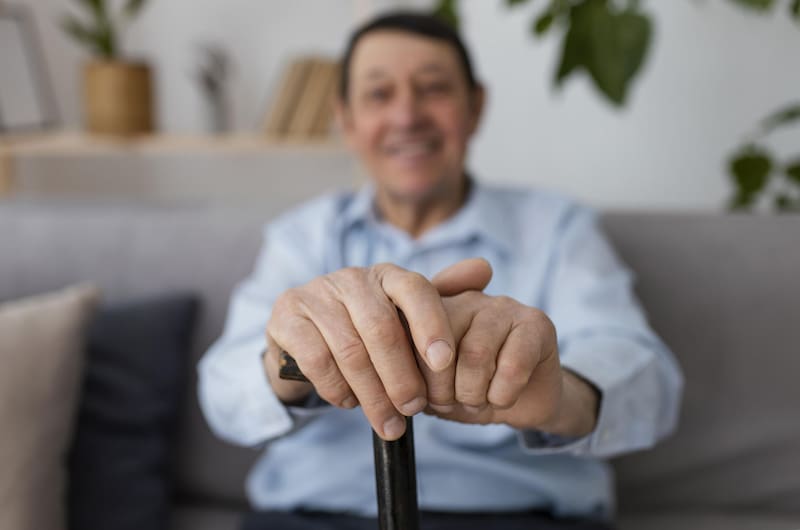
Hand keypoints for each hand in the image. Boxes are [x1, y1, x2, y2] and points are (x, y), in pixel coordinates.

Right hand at [264, 259, 489, 440]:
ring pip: (349, 350)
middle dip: (401, 375)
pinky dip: (338, 389)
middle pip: (381, 327)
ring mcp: (315, 294)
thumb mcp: (404, 321)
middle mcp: (350, 278)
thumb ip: (442, 301)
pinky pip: (316, 360)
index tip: (444, 363)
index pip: (415, 289)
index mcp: (387, 275)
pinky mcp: (285, 317)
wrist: (303, 342)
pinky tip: (350, 404)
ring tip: (389, 422)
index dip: (431, 325)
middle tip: (415, 409)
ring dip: (372, 394)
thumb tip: (484, 268)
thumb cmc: (365, 333)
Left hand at [425, 263, 599, 436]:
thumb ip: (410, 379)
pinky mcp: (536, 323)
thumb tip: (397, 386)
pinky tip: (503, 398)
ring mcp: (503, 306)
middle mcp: (466, 298)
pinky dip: (502, 395)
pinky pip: (513, 365)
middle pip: (440, 346)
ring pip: (476, 355)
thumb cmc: (472, 391)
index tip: (425, 398)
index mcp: (433, 308)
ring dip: (473, 394)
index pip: (408, 335)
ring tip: (476, 402)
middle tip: (452, 403)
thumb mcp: (432, 390)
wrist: (524, 402)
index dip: (415, 377)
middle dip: (442, 390)